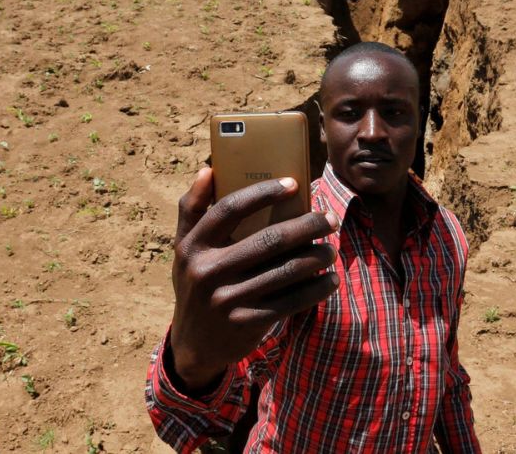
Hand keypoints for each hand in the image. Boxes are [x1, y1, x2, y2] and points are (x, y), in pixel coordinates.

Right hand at [167, 168, 340, 391]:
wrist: (193, 345)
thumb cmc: (195, 283)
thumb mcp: (184, 249)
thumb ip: (192, 209)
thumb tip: (209, 169)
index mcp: (193, 246)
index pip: (229, 209)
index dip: (263, 193)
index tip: (294, 184)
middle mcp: (208, 271)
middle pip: (268, 240)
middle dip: (306, 226)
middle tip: (329, 219)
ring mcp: (228, 299)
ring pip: (285, 271)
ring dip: (317, 257)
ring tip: (331, 249)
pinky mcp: (247, 322)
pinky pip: (291, 301)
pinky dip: (316, 289)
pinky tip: (330, 280)